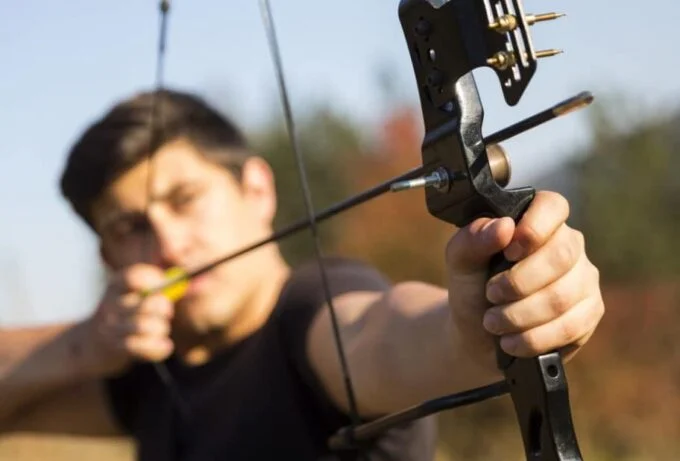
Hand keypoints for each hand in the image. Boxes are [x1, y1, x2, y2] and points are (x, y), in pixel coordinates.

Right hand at [82, 264, 174, 375]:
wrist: (95, 344)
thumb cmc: (128, 314)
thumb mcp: (138, 295)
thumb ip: (162, 287)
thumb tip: (186, 281)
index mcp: (116, 286)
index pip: (134, 277)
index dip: (154, 281)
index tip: (162, 285)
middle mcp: (110, 304)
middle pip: (147, 303)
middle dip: (164, 308)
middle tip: (167, 312)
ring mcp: (110, 327)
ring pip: (146, 327)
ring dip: (161, 329)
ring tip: (161, 329)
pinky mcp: (115, 348)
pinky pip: (143, 347)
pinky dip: (160, 347)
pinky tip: (166, 346)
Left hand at [445, 191, 603, 370]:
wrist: (477, 333)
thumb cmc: (473, 287)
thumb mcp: (460, 261)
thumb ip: (472, 239)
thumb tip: (503, 226)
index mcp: (538, 220)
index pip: (552, 206)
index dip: (533, 228)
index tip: (508, 251)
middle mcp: (568, 244)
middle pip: (560, 256)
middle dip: (518, 283)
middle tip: (490, 296)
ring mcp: (583, 278)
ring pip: (562, 296)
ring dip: (520, 315)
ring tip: (492, 322)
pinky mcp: (589, 312)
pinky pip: (571, 326)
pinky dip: (534, 338)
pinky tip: (511, 341)